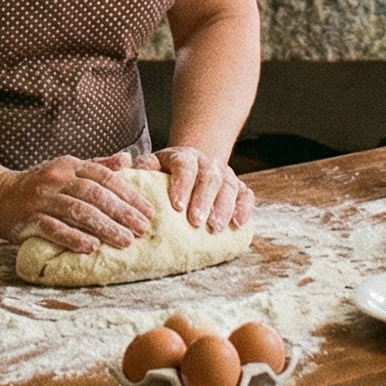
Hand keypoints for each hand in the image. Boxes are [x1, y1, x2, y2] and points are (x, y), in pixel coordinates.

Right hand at [0, 155, 152, 252]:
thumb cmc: (39, 185)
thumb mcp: (67, 169)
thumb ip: (97, 166)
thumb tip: (127, 159)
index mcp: (70, 166)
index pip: (105, 178)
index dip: (129, 194)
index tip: (148, 211)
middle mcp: (57, 179)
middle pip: (95, 195)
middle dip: (122, 213)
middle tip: (142, 229)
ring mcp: (42, 199)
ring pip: (78, 211)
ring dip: (105, 227)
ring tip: (125, 241)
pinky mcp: (29, 219)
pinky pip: (53, 229)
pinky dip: (73, 238)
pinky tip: (91, 247)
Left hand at [137, 146, 252, 231]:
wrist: (193, 167)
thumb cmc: (168, 173)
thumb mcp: (154, 166)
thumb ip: (145, 167)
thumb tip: (138, 170)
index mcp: (186, 156)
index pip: (185, 166)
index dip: (182, 184)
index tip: (177, 206)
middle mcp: (208, 163)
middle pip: (209, 178)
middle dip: (203, 201)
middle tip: (196, 222)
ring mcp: (226, 175)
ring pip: (229, 187)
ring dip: (223, 208)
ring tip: (215, 228)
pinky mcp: (240, 188)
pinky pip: (246, 196)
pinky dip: (244, 209)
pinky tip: (239, 223)